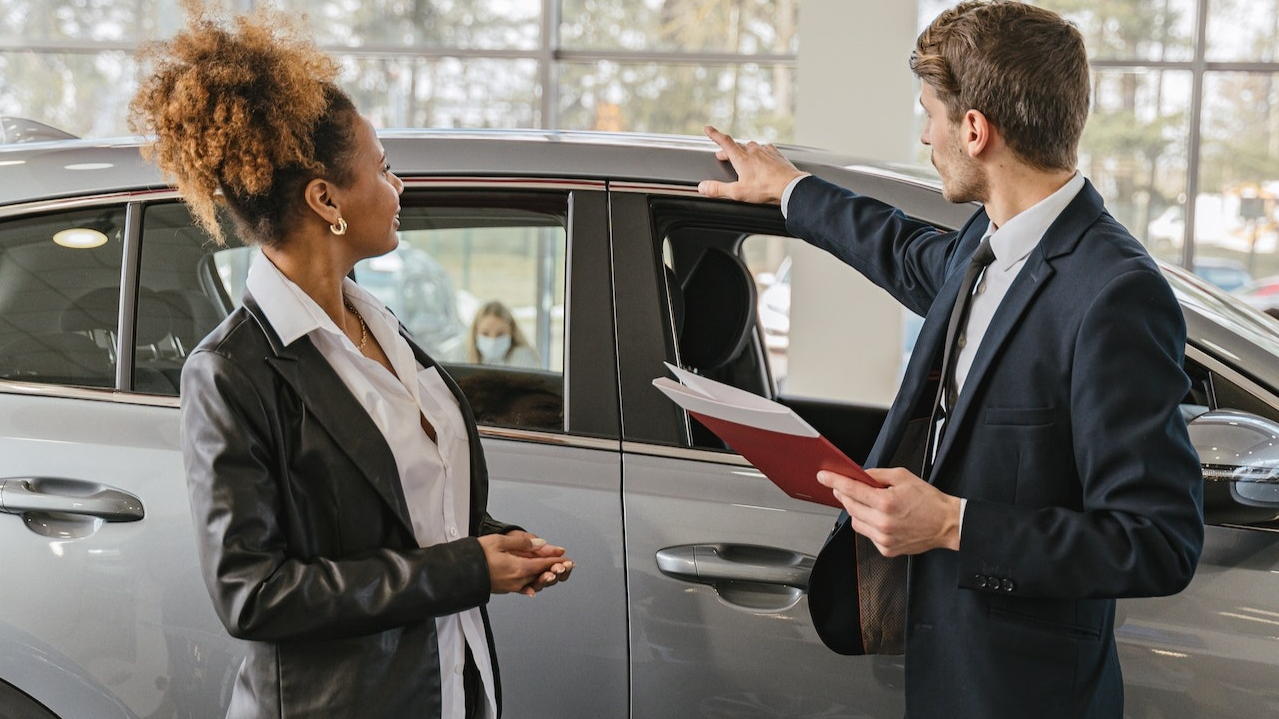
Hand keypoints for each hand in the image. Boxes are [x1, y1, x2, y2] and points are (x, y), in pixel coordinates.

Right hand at [478, 532, 573, 596]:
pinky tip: (534, 587)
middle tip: (566, 565)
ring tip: (554, 572)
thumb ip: (523, 543)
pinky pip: (523, 588)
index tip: (565, 556)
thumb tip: (541, 544)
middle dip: (555, 569)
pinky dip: (531, 585)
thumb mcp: (500, 541)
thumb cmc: (476, 555)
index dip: (556, 558)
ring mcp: (511, 586)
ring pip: (534, 581)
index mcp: (518, 568)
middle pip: (542, 574)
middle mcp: (517, 580)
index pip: (543, 563)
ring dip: (545, 576)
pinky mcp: (504, 589)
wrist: (458, 571)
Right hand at [697, 125, 809, 204]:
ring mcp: (766, 151)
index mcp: (741, 158)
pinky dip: (760, 152)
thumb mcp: (738, 192)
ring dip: (744, 150)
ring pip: (751, 146)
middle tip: (723, 154)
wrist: (790, 185)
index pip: (724, 141)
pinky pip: (765, 149)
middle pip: (736, 146)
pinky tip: (762, 157)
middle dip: (728, 149)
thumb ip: (718, 189)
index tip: (708, 129)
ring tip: (743, 157)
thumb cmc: (765, 188)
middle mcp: (753, 151)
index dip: (715, 134)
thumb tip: (703, 187)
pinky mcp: (776, 155)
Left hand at [817, 467, 961, 556]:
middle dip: (844, 495)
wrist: (947, 524)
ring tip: (868, 503)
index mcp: (886, 502)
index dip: (834, 481)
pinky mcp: (887, 549)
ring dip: (856, 511)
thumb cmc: (929, 501)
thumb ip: (877, 475)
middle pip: (850, 506)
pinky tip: (880, 518)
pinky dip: (868, 524)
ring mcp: (884, 538)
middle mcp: (882, 523)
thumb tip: (859, 475)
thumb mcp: (903, 477)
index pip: (852, 490)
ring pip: (856, 522)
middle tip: (843, 487)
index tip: (823, 476)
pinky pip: (867, 534)